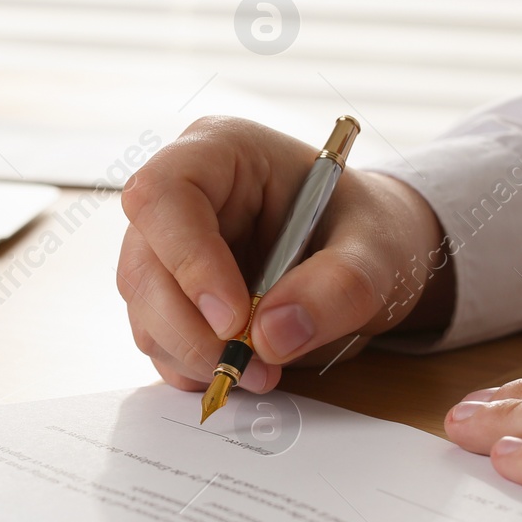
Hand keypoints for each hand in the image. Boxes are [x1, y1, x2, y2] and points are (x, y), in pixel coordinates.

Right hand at [117, 116, 451, 393]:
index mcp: (221, 151)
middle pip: (142, 265)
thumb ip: (339, 287)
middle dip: (190, 329)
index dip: (187, 259)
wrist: (364, 253)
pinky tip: (243, 367)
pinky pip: (158, 340)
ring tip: (264, 370)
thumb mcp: (378, 251)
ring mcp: (166, 248)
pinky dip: (194, 366)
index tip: (233, 318)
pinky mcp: (169, 295)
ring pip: (144, 310)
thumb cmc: (366, 229)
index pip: (164, 195)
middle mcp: (181, 196)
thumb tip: (270, 337)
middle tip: (251, 366)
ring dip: (194, 354)